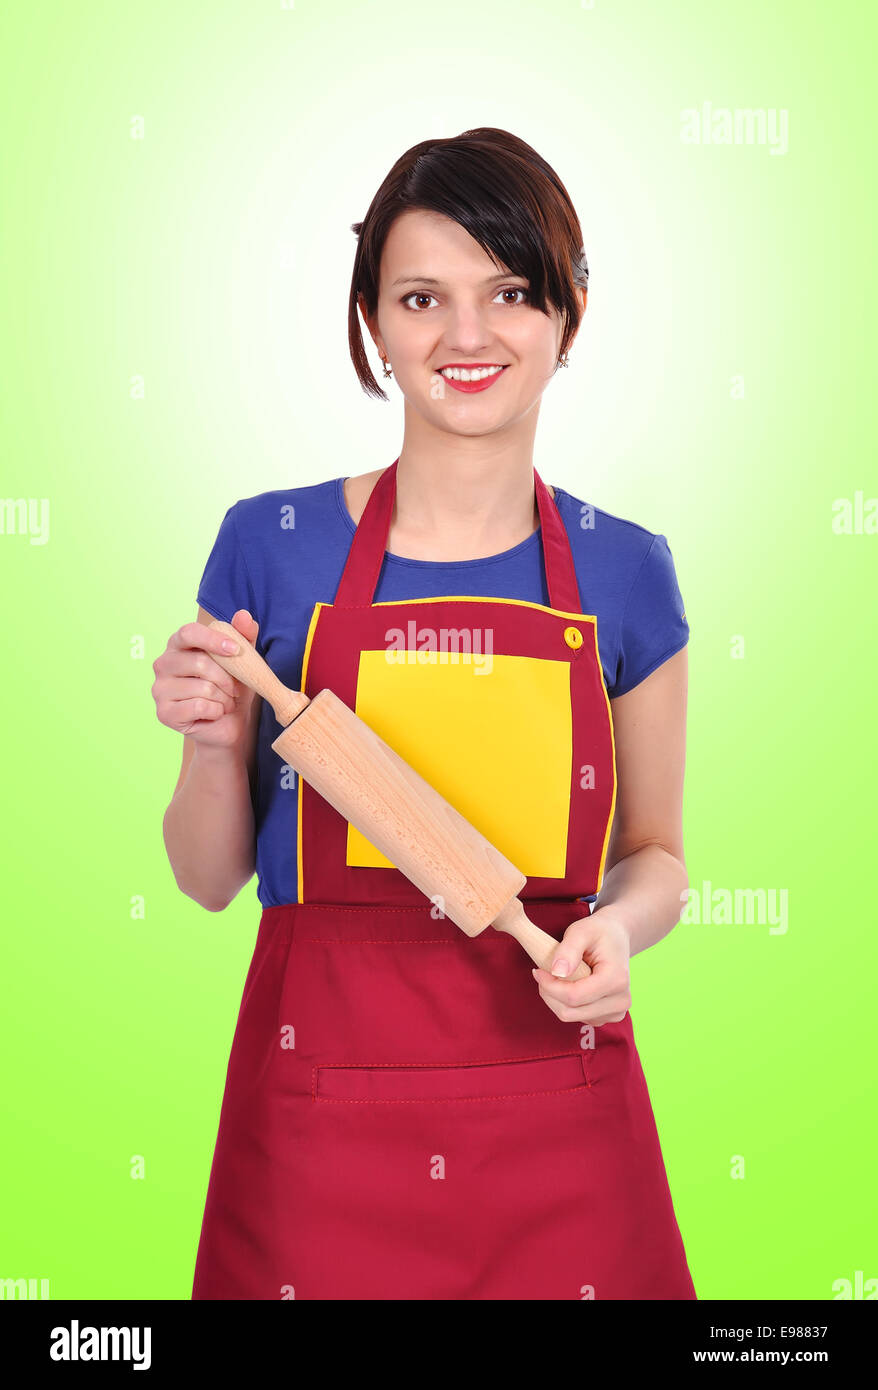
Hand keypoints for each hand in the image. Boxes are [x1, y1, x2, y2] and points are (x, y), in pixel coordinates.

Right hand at [152, 609, 259, 746]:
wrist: (227, 725)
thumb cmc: (231, 688)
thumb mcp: (242, 661)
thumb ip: (243, 636)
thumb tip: (243, 615)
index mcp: (178, 645)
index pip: (188, 632)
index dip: (212, 639)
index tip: (235, 650)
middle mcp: (163, 664)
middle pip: (198, 662)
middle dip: (226, 679)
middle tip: (235, 689)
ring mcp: (159, 689)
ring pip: (202, 687)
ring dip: (223, 698)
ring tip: (225, 702)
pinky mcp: (164, 712)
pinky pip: (199, 706)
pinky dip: (216, 711)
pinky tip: (215, 713)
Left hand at [531, 906, 631, 1024]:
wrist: (617, 938)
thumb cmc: (599, 932)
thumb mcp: (582, 931)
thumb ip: (569, 950)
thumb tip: (557, 972)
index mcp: (617, 980)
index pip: (573, 997)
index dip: (549, 986)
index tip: (538, 970)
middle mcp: (621, 1001)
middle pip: (570, 1011)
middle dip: (550, 993)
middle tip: (543, 973)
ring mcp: (616, 1012)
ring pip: (571, 1017)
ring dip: (556, 999)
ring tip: (558, 976)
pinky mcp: (609, 1016)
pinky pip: (578, 1017)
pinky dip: (566, 1003)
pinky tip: (569, 985)